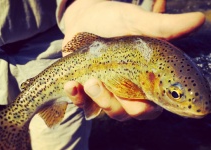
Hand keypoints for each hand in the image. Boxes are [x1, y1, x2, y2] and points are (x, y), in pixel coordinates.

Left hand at [62, 0, 204, 120]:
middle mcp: (126, 90)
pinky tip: (71, 85)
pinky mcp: (86, 90)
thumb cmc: (115, 20)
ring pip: (106, 111)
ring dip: (98, 100)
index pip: (152, 106)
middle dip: (118, 105)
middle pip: (128, 113)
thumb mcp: (137, 22)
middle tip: (105, 84)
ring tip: (89, 81)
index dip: (149, 108)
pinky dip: (76, 97)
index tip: (144, 100)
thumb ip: (163, 27)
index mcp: (144, 80)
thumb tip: (199, 19)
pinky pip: (82, 103)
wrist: (87, 18)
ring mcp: (106, 91)